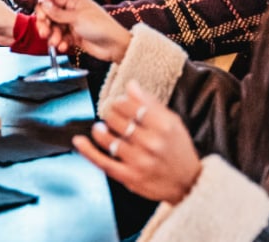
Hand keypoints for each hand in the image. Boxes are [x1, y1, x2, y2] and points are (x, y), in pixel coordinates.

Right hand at [34, 0, 130, 62]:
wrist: (115, 46)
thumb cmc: (102, 27)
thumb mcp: (77, 18)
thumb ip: (58, 12)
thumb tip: (43, 3)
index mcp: (74, 2)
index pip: (52, 2)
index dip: (44, 10)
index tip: (41, 18)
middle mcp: (73, 12)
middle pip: (51, 16)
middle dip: (46, 25)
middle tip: (44, 33)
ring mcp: (74, 25)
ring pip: (55, 29)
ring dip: (53, 36)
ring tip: (56, 42)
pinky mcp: (75, 37)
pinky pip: (61, 38)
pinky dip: (60, 43)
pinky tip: (63, 46)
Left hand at [73, 80, 201, 204]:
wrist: (189, 183)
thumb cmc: (179, 150)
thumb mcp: (172, 122)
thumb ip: (150, 103)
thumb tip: (130, 84)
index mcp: (163, 126)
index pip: (131, 105)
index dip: (119, 101)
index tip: (117, 101)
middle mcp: (151, 143)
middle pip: (117, 120)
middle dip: (109, 114)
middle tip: (110, 115)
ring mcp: (139, 161)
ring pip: (108, 139)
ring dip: (100, 130)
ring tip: (101, 127)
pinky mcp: (130, 177)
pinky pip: (103, 162)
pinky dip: (88, 151)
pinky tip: (79, 141)